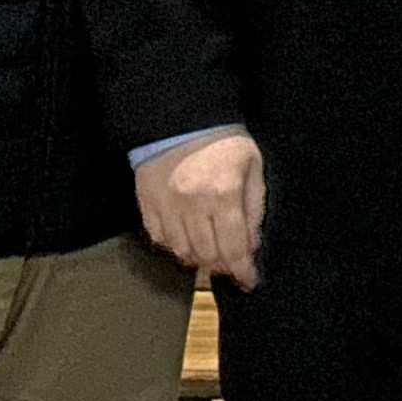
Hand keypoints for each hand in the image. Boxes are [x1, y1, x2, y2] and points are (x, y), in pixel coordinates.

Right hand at [137, 130, 267, 288]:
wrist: (181, 119)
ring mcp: (166, 204)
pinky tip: (187, 241)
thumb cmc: (224, 142)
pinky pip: (159, 239)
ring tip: (211, 254)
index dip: (243, 270)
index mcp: (223, 193)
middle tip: (232, 266)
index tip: (249, 281)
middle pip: (207, 255)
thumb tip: (251, 245)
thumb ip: (254, 208)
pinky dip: (175, 247)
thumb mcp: (253, 167)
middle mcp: (192, 203)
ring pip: (181, 252)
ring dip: (199, 259)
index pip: (234, 247)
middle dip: (223, 267)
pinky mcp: (147, 202)